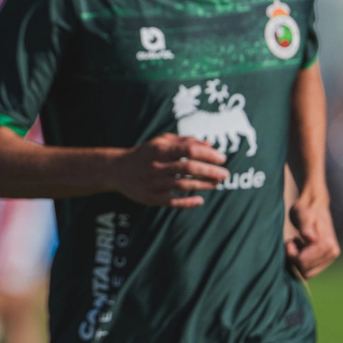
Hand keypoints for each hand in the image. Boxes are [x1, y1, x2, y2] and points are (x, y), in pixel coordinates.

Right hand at [108, 133, 228, 207]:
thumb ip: (184, 141)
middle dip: (210, 171)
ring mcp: (153, 183)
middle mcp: (156, 166)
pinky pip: (172, 201)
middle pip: (188, 168)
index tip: (222, 158)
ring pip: (183, 185)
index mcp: (160, 149)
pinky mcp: (150, 198)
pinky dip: (187, 201)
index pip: (188, 150)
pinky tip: (200, 200)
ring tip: (217, 184)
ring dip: (203, 185)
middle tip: (225, 174)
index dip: (208, 154)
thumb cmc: (145, 154)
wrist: (117, 170)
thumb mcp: (161, 142)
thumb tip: (209, 145)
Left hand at [285, 187, 339, 278]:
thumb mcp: (302, 215)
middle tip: (291, 242)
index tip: (290, 241)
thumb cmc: (306, 210)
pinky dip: (301, 261)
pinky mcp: (325, 259)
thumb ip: (305, 227)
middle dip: (294, 259)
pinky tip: (300, 247)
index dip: (292, 254)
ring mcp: (329, 257)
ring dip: (297, 260)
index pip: (303, 262)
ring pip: (307, 273)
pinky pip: (309, 270)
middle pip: (305, 271)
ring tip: (296, 243)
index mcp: (328, 244)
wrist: (314, 205)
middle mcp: (332, 253)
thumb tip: (310, 238)